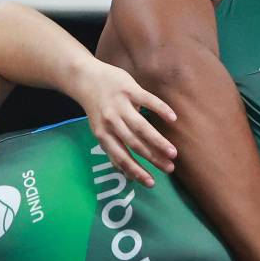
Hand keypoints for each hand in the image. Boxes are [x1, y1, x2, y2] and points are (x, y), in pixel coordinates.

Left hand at [76, 58, 177, 186]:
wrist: (86, 78)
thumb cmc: (98, 109)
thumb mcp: (100, 130)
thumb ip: (113, 150)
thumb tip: (127, 175)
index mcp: (103, 135)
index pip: (121, 157)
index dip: (136, 171)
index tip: (152, 182)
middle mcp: (111, 122)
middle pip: (134, 144)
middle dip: (153, 159)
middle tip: (169, 168)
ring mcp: (120, 105)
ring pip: (141, 127)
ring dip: (158, 141)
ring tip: (173, 153)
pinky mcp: (129, 89)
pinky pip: (148, 100)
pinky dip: (161, 110)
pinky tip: (173, 119)